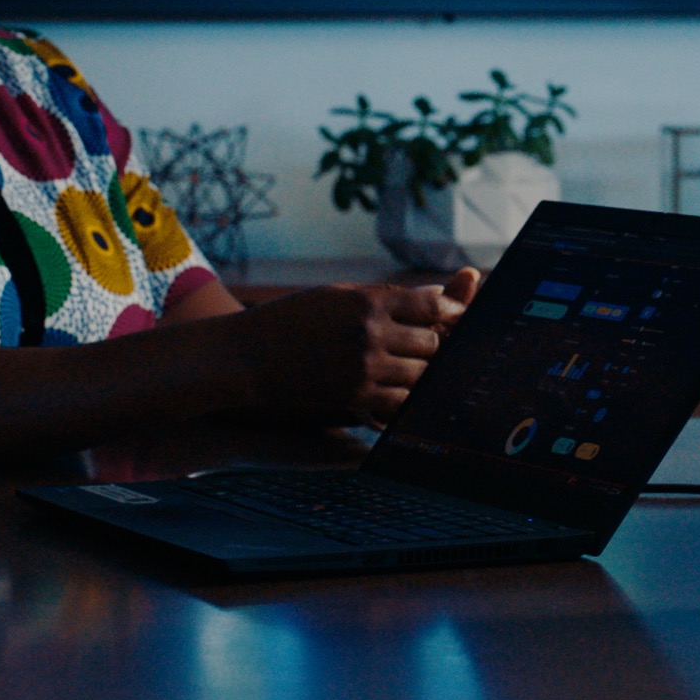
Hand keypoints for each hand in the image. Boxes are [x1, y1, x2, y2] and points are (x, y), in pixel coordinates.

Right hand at [230, 269, 479, 424]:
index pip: (433, 304)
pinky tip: (400, 393)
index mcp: (369, 301)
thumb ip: (387, 298)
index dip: (450, 311)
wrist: (246, 357)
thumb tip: (437, 296)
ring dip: (423, 375)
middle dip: (436, 346)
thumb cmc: (292, 320)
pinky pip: (401, 404)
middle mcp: (371, 333)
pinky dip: (406, 400)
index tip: (453, 316)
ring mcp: (365, 368)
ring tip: (413, 370)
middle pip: (434, 343)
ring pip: (422, 376)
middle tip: (432, 348)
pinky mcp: (355, 397)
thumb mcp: (337, 295)